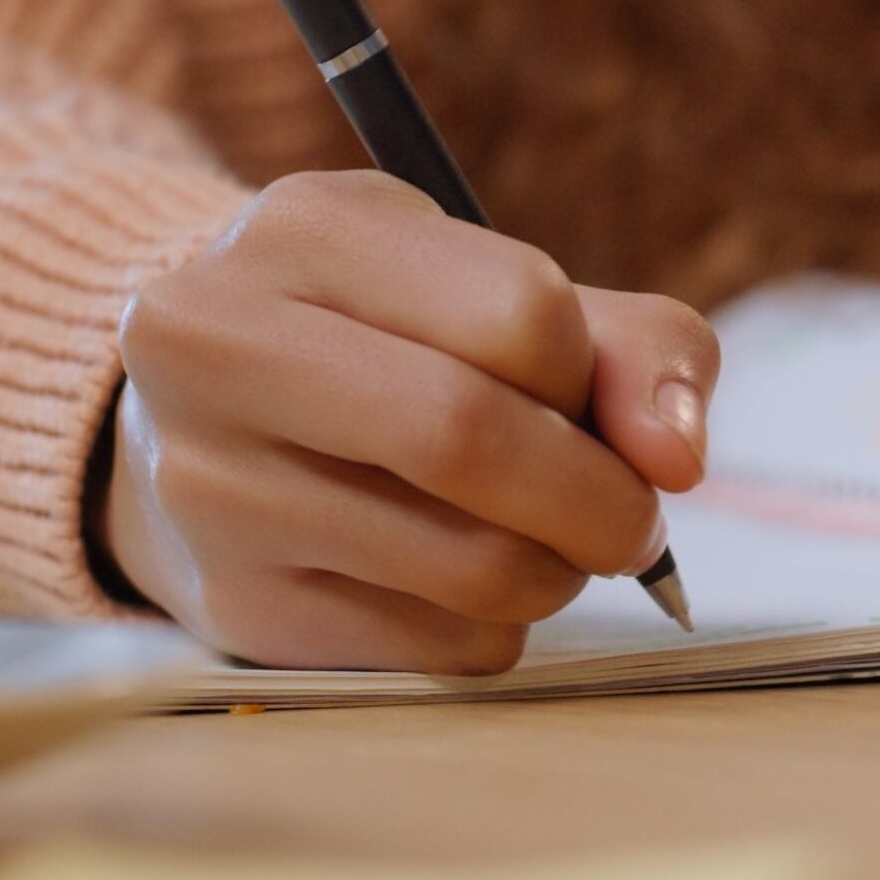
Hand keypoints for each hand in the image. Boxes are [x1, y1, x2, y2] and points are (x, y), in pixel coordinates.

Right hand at [93, 170, 717, 671]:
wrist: (202, 419)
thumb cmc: (394, 341)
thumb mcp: (497, 289)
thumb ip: (631, 346)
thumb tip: (677, 458)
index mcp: (305, 229)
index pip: (520, 312)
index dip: (591, 375)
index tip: (588, 400)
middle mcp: (220, 345)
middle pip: (469, 437)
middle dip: (599, 498)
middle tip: (634, 522)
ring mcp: (211, 486)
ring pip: (470, 567)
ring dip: (558, 571)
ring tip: (545, 543)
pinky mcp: (235, 605)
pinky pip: (439, 649)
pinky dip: (496, 628)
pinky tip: (457, 583)